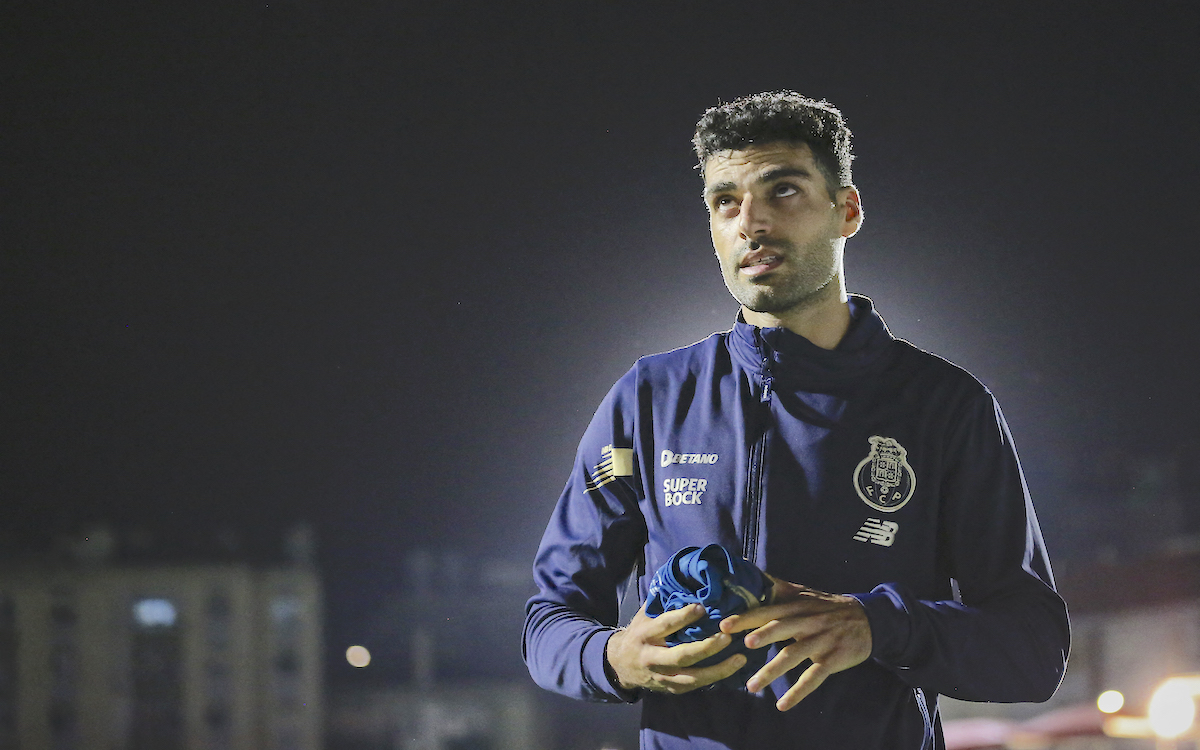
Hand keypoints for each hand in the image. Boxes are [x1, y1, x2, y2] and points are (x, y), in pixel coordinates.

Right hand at [606, 602, 747, 693]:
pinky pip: (695, 686)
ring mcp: (662, 676)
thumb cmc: (639, 632)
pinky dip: (714, 678)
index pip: (665, 625)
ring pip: (692, 677)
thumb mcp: (644, 615)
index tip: (703, 607)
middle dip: (706, 647)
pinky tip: (732, 670)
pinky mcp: (671, 689)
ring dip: (718, 670)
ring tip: (740, 658)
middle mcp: (653, 657)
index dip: (684, 616)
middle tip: (727, 636)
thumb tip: (687, 579)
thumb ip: (663, 602)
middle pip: (682, 655)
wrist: (620, 665)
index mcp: (645, 634)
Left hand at [720, 577, 871, 710]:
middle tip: (744, 645)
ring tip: (752, 686)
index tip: (724, 625)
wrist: (867, 620)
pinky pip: (813, 678)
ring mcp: (820, 641)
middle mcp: (807, 622)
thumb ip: (778, 589)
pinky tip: (782, 705)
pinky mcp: (832, 660)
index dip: (747, 617)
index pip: (768, 610)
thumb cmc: (826, 607)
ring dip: (772, 671)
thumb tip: (749, 572)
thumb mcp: (804, 595)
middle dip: (763, 635)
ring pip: (794, 656)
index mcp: (797, 606)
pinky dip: (798, 692)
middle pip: (783, 627)